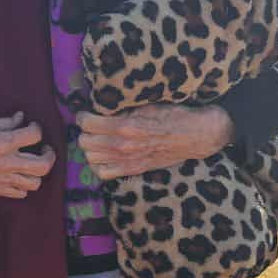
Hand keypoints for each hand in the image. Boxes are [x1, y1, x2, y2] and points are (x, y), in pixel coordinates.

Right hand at [0, 113, 56, 197]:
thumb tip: (20, 118)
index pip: (34, 135)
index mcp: (2, 143)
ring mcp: (3, 179)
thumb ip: (4, 122)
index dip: (36, 128)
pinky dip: (24, 186)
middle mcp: (6, 163)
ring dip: (37, 172)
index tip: (31, 127)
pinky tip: (19, 175)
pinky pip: (21, 194)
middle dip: (49, 155)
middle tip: (44, 148)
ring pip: (35, 183)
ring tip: (32, 163)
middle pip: (43, 165)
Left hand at [77, 105, 232, 181]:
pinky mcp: (134, 169)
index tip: (86, 114)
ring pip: (90, 157)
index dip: (83, 117)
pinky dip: (99, 165)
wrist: (194, 135)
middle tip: (92, 126)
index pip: (87, 123)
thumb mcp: (146, 104)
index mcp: (126, 125)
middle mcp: (124, 145)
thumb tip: (102, 105)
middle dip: (85, 132)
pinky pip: (103, 173)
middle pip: (84, 141)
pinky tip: (104, 156)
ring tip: (97, 139)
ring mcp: (128, 160)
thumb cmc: (173, 114)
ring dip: (90, 147)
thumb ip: (123, 107)